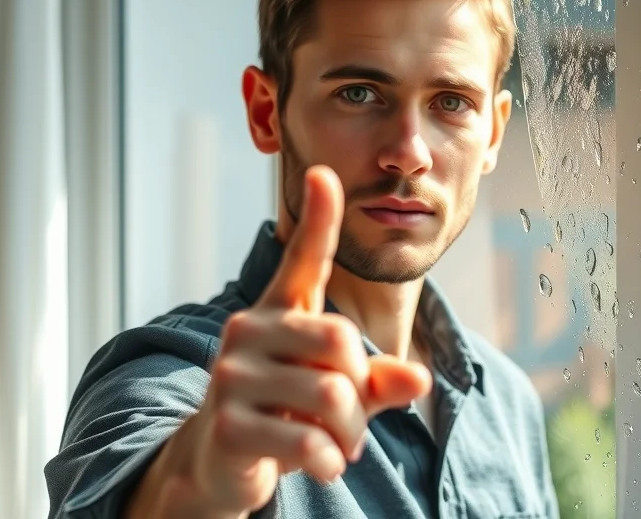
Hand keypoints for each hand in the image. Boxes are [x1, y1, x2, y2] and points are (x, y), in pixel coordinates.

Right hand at [186, 165, 431, 512]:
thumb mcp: (338, 392)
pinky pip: (307, 438)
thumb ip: (378, 380)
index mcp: (280, 312)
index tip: (324, 174)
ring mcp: (232, 374)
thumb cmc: (286, 412)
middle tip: (351, 423)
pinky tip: (323, 465)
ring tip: (337, 446)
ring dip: (349, 434)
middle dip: (361, 393)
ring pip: (333, 393)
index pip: (303, 259)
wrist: (219, 463)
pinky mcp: (228, 423)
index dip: (318, 218)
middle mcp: (249, 330)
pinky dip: (329, 460)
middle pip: (343, 343)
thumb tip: (420, 377)